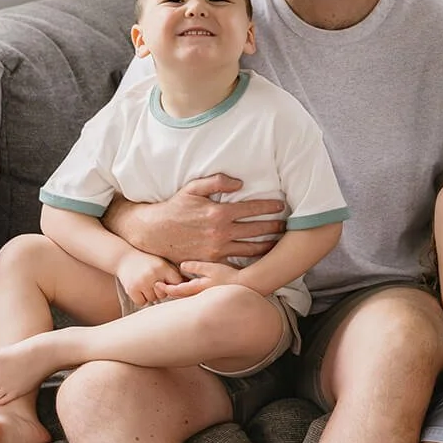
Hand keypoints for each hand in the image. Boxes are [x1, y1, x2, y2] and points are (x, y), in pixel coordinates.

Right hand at [105, 174, 286, 263]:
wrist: (154, 233)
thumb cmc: (175, 208)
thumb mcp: (193, 188)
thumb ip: (216, 182)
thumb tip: (240, 182)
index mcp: (219, 213)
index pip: (252, 208)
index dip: (270, 206)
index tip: (281, 205)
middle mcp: (221, 232)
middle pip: (257, 230)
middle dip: (275, 226)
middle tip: (287, 224)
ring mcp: (217, 249)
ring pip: (251, 248)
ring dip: (268, 244)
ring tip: (280, 241)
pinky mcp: (212, 260)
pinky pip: (237, 260)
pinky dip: (252, 258)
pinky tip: (262, 256)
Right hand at [115, 250, 182, 307]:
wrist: (124, 258)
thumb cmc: (147, 262)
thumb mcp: (162, 263)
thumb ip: (175, 274)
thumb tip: (193, 286)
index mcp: (163, 267)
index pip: (177, 284)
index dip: (173, 286)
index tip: (169, 284)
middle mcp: (153, 274)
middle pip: (164, 294)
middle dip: (159, 291)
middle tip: (152, 282)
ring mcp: (142, 282)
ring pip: (152, 299)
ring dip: (149, 295)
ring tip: (144, 283)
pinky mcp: (132, 289)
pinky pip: (142, 302)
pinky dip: (140, 298)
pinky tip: (138, 289)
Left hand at [155, 260, 239, 299]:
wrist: (247, 286)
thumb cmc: (230, 276)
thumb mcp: (212, 268)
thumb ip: (196, 267)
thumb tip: (181, 266)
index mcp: (197, 289)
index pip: (177, 290)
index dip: (166, 287)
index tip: (156, 284)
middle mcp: (199, 296)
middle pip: (179, 297)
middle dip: (168, 292)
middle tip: (157, 287)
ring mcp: (204, 298)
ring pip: (186, 298)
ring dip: (177, 294)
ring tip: (168, 288)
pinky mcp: (210, 297)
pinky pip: (194, 297)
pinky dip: (186, 294)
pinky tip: (186, 289)